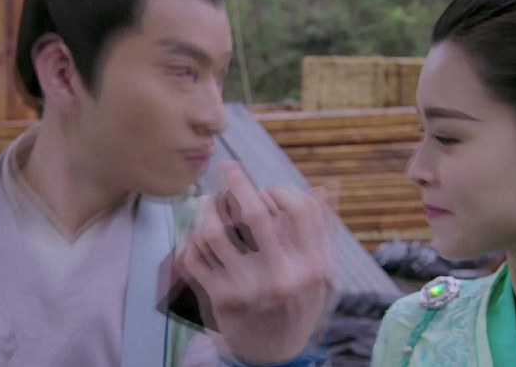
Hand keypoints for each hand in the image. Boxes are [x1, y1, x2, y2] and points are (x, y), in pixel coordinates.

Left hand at [177, 161, 331, 363]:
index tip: (270, 190)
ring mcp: (247, 289)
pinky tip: (196, 233)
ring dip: (207, 209)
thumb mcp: (320, 272)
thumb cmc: (297, 304)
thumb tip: (325, 187)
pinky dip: (191, 239)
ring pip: (215, 232)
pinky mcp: (219, 300)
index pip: (299, 209)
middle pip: (253, 215)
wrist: (273, 354)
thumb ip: (321, 230)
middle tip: (227, 168)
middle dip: (237, 182)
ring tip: (208, 202)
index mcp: (311, 266)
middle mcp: (281, 277)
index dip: (281, 190)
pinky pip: (195, 257)